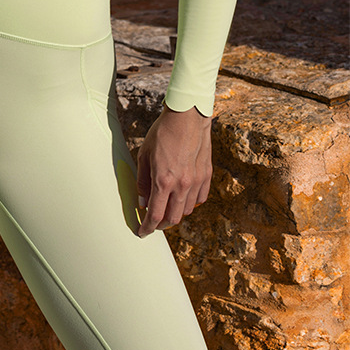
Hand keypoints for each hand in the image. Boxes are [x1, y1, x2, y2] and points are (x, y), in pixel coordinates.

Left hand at [135, 103, 211, 237]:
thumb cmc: (163, 133)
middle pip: (173, 218)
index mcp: (163, 181)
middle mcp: (182, 185)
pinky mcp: (207, 175)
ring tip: (167, 205)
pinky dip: (190, 202)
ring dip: (176, 212)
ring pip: (187, 211)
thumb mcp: (144, 155)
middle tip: (153, 221)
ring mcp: (196, 181)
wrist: (187, 117)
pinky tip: (183, 195)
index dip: (147, 228)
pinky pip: (200, 198)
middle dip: (161, 224)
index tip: (142, 232)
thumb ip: (143, 181)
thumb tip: (142, 201)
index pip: (155, 215)